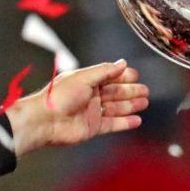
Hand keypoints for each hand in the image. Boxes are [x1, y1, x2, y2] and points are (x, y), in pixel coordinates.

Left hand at [6, 59, 149, 156]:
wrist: (45, 121)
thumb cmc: (58, 97)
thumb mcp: (83, 77)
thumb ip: (104, 71)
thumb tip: (122, 63)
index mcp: (86, 81)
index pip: (109, 77)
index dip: (123, 76)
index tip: (136, 75)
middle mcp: (90, 95)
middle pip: (115, 92)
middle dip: (130, 91)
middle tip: (145, 90)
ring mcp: (92, 112)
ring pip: (116, 108)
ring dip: (131, 105)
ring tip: (144, 103)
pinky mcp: (93, 127)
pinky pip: (113, 124)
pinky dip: (125, 122)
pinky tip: (136, 120)